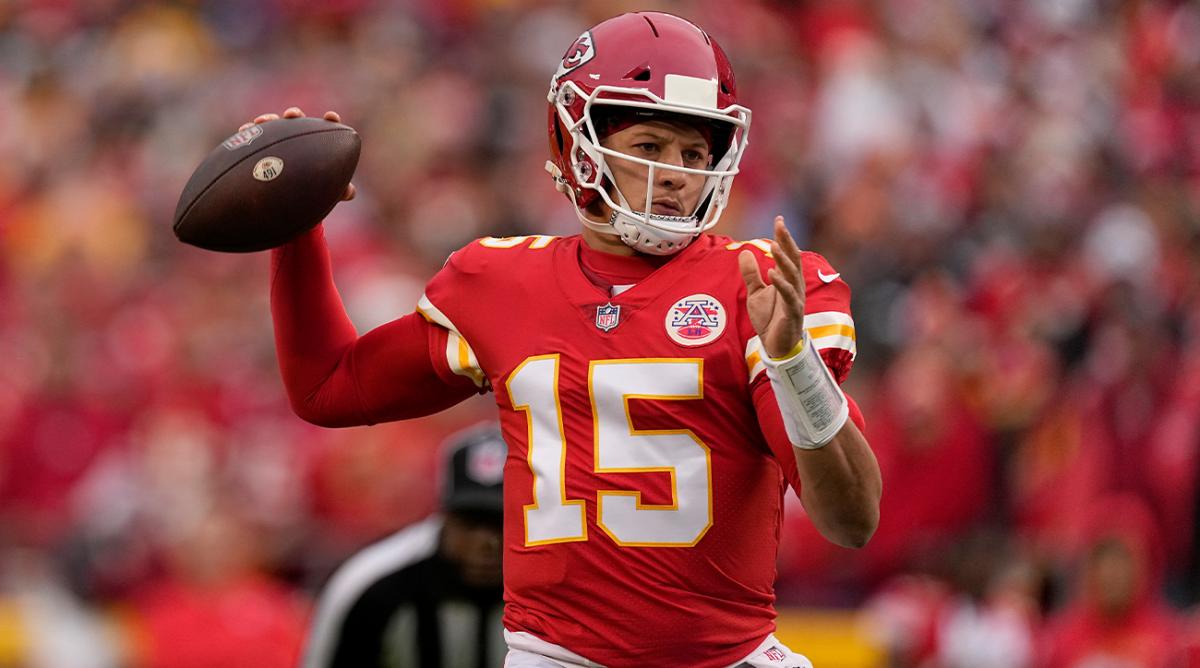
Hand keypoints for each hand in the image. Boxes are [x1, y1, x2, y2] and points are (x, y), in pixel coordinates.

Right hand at [238, 107, 355, 201]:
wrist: (287, 200)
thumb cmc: (312, 192)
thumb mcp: (326, 192)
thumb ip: (339, 190)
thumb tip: (350, 192)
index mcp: (318, 145)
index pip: (326, 129)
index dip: (330, 121)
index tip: (331, 117)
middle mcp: (298, 138)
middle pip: (298, 121)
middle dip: (295, 114)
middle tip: (292, 115)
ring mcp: (279, 140)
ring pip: (273, 125)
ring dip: (269, 119)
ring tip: (262, 121)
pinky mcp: (261, 147)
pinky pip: (254, 136)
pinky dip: (249, 131)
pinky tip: (244, 130)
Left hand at [738, 216, 805, 358]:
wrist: (777, 347)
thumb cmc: (770, 319)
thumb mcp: (755, 293)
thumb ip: (751, 274)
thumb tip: (744, 252)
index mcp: (788, 280)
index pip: (788, 254)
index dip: (784, 237)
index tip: (779, 219)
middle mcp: (795, 286)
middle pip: (793, 260)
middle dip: (787, 241)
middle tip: (780, 224)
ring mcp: (795, 299)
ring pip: (792, 276)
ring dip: (783, 260)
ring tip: (774, 246)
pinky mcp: (793, 313)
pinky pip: (789, 296)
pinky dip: (781, 284)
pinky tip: (772, 274)